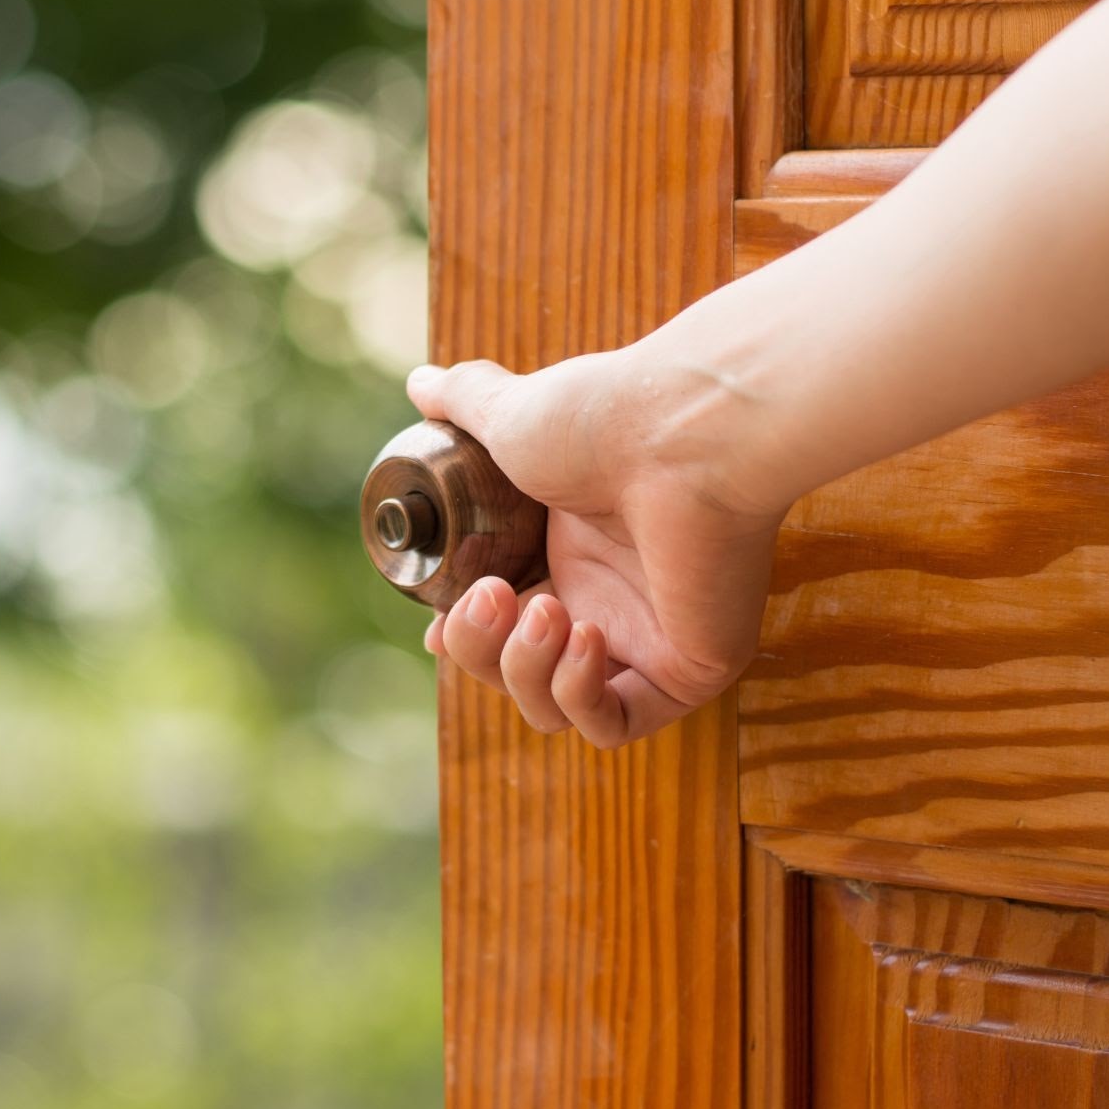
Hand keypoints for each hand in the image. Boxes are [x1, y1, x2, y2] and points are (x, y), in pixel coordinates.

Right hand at [408, 344, 784, 748]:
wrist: (681, 433)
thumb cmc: (607, 419)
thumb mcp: (511, 414)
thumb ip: (464, 403)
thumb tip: (420, 384)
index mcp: (565, 553)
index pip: (498, 626)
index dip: (460, 636)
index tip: (436, 627)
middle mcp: (605, 600)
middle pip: (512, 672)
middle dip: (481, 647)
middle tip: (494, 594)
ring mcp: (646, 640)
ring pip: (553, 709)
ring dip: (527, 670)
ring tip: (546, 610)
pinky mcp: (688, 669)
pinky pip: (614, 724)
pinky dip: (581, 694)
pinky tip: (585, 638)